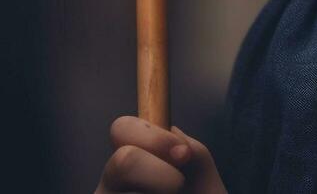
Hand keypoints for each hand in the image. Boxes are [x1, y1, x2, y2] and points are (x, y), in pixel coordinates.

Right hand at [94, 116, 226, 193]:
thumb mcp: (205, 185)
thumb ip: (194, 155)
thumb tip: (172, 135)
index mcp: (134, 165)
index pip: (121, 129)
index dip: (152, 136)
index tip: (182, 155)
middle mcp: (110, 188)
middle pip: (122, 161)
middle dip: (161, 173)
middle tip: (178, 191)